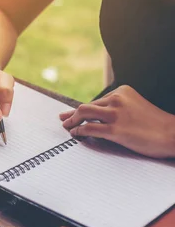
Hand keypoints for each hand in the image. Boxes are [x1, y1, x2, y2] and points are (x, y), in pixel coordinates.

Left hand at [60, 85, 174, 158]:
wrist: (173, 134)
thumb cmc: (155, 124)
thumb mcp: (135, 107)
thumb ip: (116, 108)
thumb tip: (92, 114)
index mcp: (122, 92)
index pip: (96, 101)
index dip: (81, 109)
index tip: (71, 114)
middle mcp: (117, 99)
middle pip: (87, 106)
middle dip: (72, 114)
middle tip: (64, 120)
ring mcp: (116, 114)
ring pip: (84, 113)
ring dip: (72, 121)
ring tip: (67, 127)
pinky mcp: (116, 129)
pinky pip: (89, 128)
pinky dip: (79, 131)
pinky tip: (76, 134)